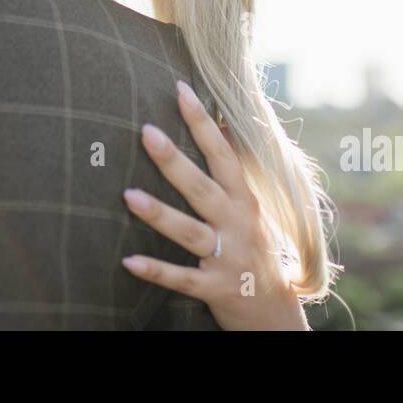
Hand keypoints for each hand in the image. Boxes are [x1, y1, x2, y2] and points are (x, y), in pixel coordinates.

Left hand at [121, 81, 309, 330]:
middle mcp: (238, 224)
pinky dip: (156, 270)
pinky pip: (182, 279)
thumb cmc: (255, 249)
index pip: (223, 154)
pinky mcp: (216, 288)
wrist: (275, 312)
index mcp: (244, 200)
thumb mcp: (251, 208)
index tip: (181, 90)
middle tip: (146, 131)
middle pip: (202, 188)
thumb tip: (219, 125)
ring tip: (128, 195)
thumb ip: (232, 173)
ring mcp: (227, 257)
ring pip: (190, 232)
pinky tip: (128, 261)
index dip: (203, 122)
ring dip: (160, 215)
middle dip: (175, 160)